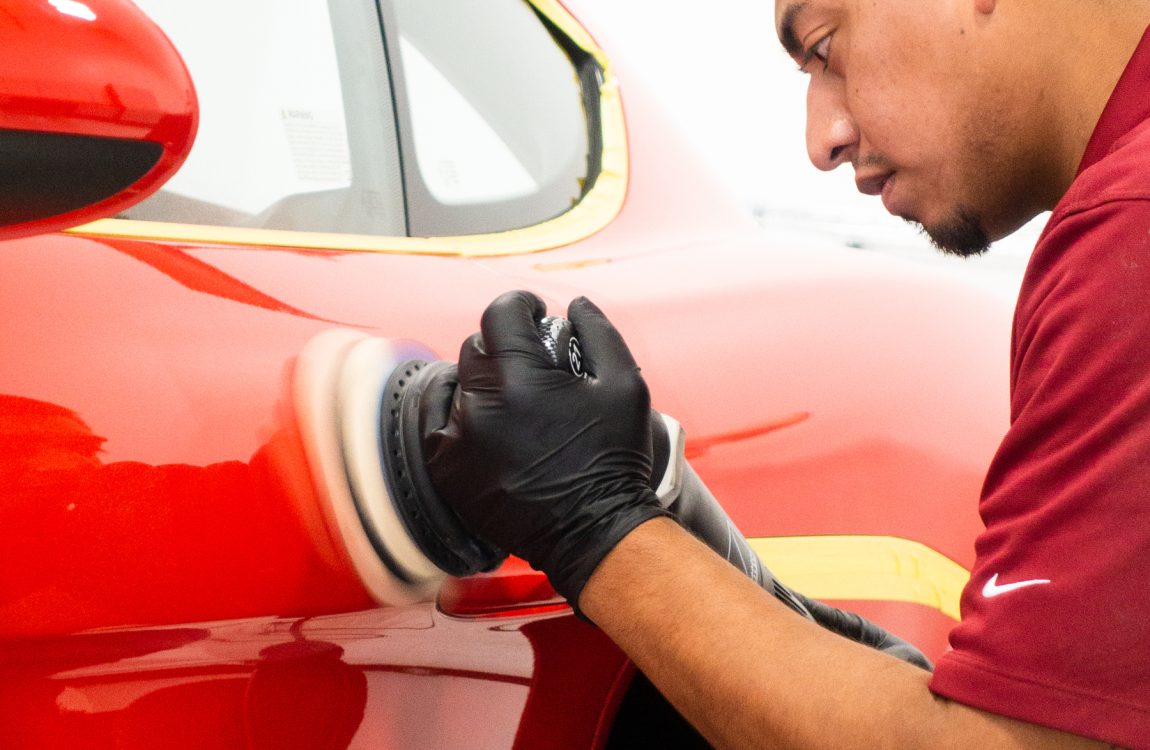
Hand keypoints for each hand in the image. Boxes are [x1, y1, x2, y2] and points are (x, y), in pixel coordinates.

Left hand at [422, 290, 670, 605]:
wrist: (594, 532)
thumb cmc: (614, 459)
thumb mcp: (625, 385)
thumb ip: (599, 333)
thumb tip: (577, 306)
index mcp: (521, 379)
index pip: (501, 313)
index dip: (523, 305)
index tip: (537, 315)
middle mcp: (480, 405)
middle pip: (477, 346)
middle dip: (505, 346)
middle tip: (533, 364)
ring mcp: (458, 439)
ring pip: (458, 384)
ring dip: (484, 382)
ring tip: (513, 398)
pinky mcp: (447, 469)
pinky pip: (438, 422)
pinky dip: (460, 415)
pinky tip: (487, 421)